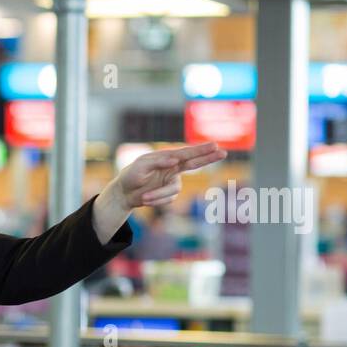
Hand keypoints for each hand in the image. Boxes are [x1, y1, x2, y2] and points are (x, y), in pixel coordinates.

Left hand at [93, 141, 226, 241]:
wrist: (124, 193)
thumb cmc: (131, 175)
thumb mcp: (141, 166)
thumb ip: (158, 161)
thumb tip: (174, 159)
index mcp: (166, 158)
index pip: (186, 153)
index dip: (200, 150)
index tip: (214, 146)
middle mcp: (172, 168)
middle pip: (194, 163)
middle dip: (208, 158)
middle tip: (223, 152)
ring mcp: (172, 182)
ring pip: (174, 190)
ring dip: (158, 195)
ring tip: (144, 197)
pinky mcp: (169, 194)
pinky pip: (168, 199)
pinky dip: (156, 200)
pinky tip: (145, 199)